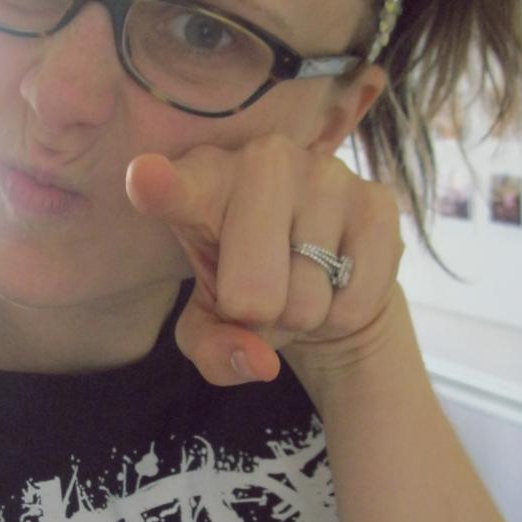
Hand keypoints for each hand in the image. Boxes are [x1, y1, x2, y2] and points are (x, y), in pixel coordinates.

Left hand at [125, 135, 403, 393]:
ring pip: (305, 303)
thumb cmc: (247, 290)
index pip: (178, 187)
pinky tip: (338, 280)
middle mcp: (262, 160)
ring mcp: (325, 173)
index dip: (162, 187)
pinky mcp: (377, 202)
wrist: (327, 280)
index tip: (144, 178)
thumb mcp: (211, 327)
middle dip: (257, 319)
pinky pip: (352, 302)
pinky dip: (342, 314)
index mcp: (202, 181)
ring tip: (300, 283)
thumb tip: (258, 361)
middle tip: (261, 296)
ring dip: (301, 317)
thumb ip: (212, 350)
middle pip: (250, 295)